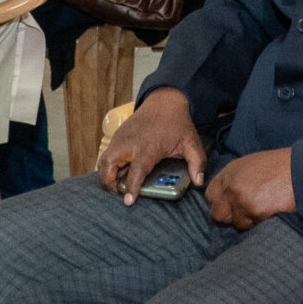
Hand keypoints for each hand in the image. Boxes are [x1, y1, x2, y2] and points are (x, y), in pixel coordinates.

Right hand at [99, 87, 207, 203]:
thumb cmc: (177, 124)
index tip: (128, 202)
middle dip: (110, 184)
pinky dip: (109, 167)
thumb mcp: (191, 142)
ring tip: (120, 186)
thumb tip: (199, 181)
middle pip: (109, 166)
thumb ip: (197, 162)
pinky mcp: (116, 137)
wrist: (164, 101)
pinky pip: (106, 156)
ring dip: (108, 176)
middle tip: (121, 195)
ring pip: (103, 162)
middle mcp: (129, 143)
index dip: (131, 187)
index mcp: (147, 147)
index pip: (136, 171)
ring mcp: (120, 139)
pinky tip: (121, 174)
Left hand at [205, 148, 295, 229]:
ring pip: (236, 225)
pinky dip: (259, 227)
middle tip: (245, 217)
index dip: (221, 204)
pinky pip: (250, 229)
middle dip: (230, 219)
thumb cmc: (283, 168)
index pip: (210, 196)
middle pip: (217, 215)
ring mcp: (240, 200)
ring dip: (248, 224)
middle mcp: (231, 186)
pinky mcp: (252, 213)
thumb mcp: (253, 166)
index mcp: (230, 172)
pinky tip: (270, 217)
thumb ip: (236, 181)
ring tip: (264, 214)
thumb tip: (227, 199)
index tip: (230, 208)